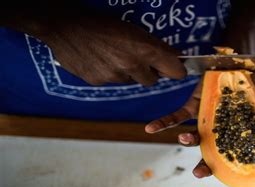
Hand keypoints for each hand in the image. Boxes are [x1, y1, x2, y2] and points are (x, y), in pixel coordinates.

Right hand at [39, 13, 185, 85]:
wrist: (64, 24)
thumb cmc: (101, 22)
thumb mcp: (133, 29)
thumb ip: (154, 46)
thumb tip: (173, 58)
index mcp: (145, 49)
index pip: (176, 71)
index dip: (176, 70)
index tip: (173, 68)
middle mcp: (132, 65)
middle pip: (152, 81)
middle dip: (148, 72)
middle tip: (137, 58)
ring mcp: (114, 76)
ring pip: (130, 81)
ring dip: (127, 72)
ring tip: (113, 54)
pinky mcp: (98, 82)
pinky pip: (112, 81)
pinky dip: (109, 73)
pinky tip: (99, 59)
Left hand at [144, 71, 254, 177]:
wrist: (252, 61)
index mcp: (243, 136)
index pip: (235, 157)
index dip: (229, 169)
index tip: (225, 177)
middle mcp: (224, 132)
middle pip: (213, 152)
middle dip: (205, 164)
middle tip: (200, 172)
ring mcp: (208, 119)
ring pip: (195, 136)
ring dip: (187, 141)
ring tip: (185, 139)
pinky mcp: (195, 104)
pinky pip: (177, 115)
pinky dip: (164, 123)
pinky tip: (150, 128)